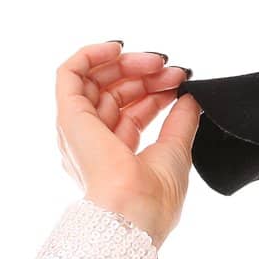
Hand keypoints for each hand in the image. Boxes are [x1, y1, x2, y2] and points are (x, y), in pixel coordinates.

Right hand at [54, 40, 198, 247]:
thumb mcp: (175, 152)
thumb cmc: (154, 197)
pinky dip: (90, 55)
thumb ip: (180, 122)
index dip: (155, 92)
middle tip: (171, 69)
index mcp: (114, 158)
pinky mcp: (68, 117)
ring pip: (95, 82)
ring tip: (156, 62)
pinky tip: (117, 48)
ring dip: (127, 65)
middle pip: (114, 95)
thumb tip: (190, 98)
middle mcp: (91, 143)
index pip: (131, 113)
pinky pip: (69, 74)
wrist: (134, 211)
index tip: (179, 81)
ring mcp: (78, 130)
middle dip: (145, 76)